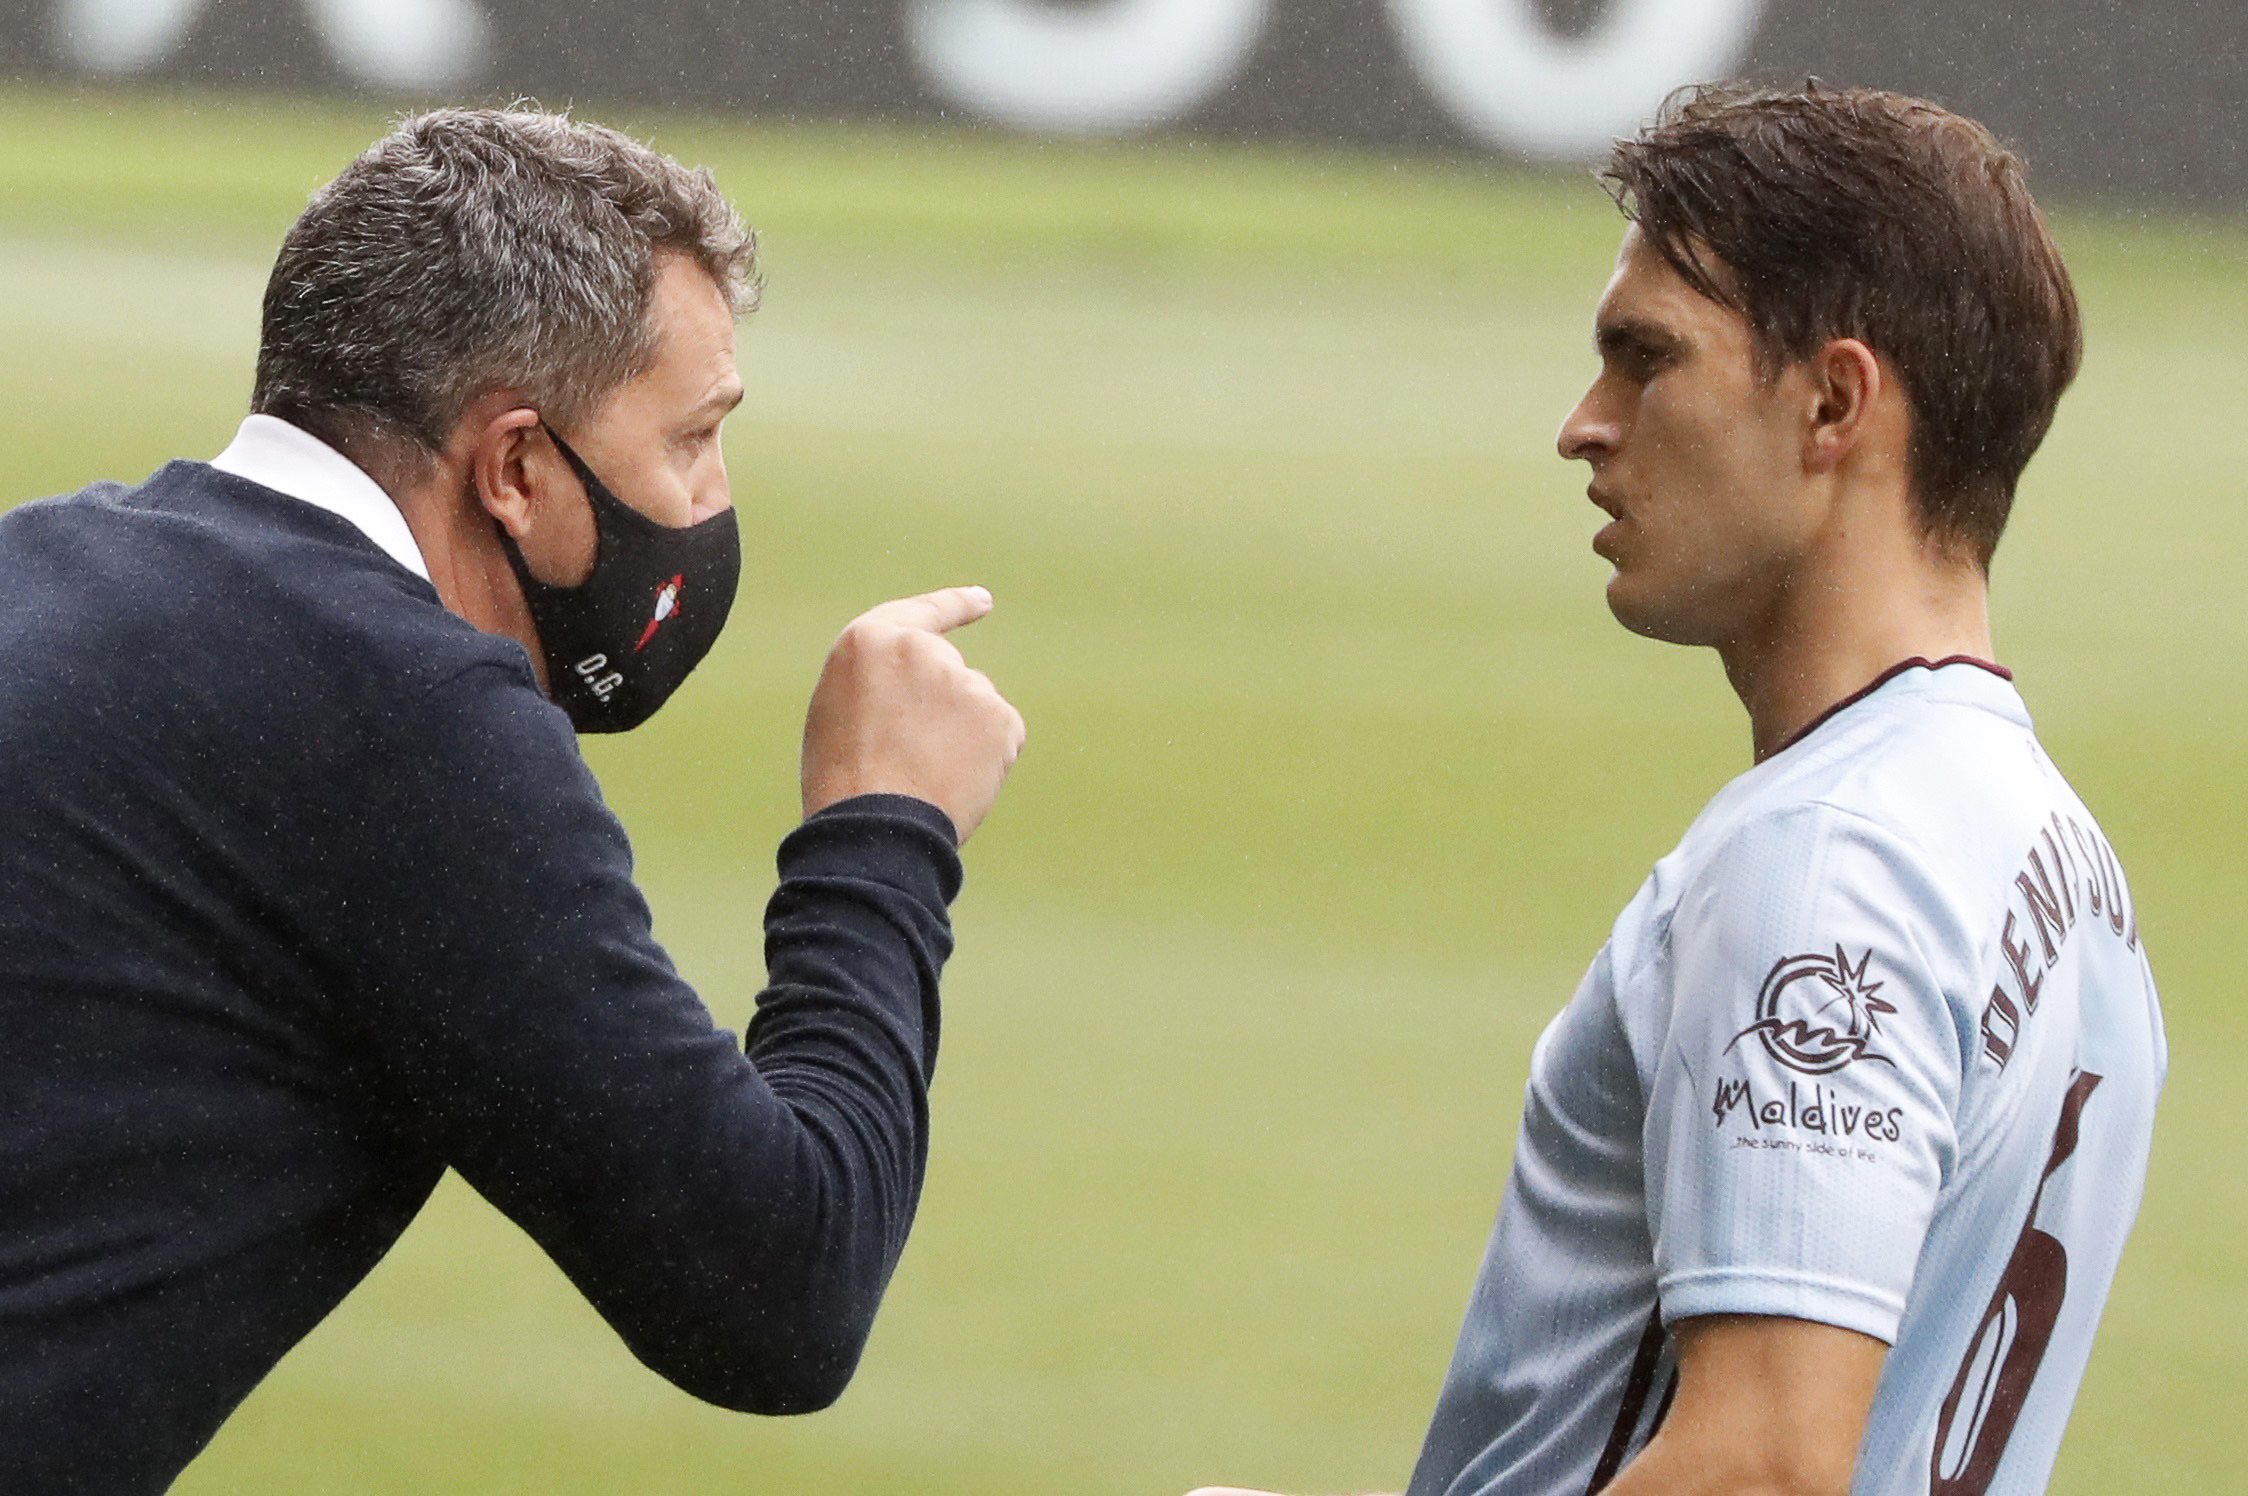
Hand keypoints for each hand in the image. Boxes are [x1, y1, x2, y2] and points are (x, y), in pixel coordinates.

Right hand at [801, 586, 1025, 843]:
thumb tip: (934, 696)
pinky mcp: (1000, 716)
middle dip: (940, 709)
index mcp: (869, 640)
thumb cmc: (844, 780)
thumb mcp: (840, 710)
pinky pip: (1002, 736)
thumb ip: (885, 683)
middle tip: (907, 757)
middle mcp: (922, 650)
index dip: (955, 605)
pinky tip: (957, 782)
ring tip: (923, 775)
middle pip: (949, 673)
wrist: (876, 827)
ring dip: (962, 737)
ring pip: (975, 708)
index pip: (921, 613)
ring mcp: (965, 681)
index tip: (984, 601)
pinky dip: (988, 760)